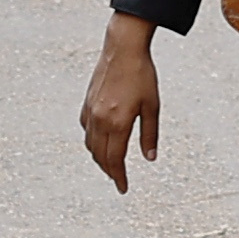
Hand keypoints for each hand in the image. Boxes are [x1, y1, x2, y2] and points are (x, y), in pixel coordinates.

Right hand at [80, 23, 160, 191]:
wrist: (123, 48)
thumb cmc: (142, 75)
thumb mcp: (152, 106)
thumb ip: (149, 134)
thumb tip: (150, 158)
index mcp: (118, 122)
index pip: (115, 159)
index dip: (119, 176)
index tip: (123, 188)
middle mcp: (101, 120)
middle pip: (100, 156)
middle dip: (109, 170)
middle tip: (118, 179)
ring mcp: (91, 111)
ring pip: (90, 145)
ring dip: (99, 158)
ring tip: (111, 164)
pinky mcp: (86, 103)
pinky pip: (86, 130)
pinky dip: (92, 141)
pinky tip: (101, 141)